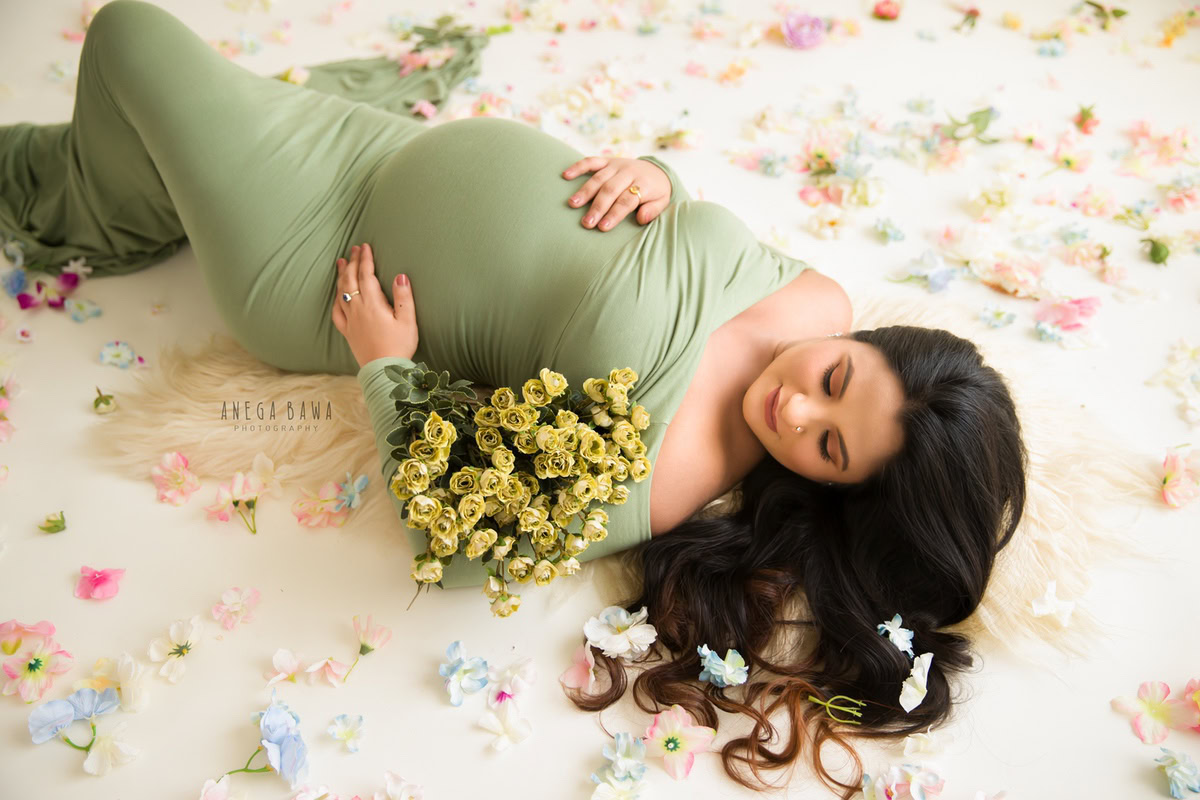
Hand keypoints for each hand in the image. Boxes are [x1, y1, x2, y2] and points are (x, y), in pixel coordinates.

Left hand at [332, 242, 418, 367]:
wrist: (383, 370)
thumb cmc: (399, 346)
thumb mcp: (408, 321)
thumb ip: (404, 297)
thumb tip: (400, 276)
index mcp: (373, 304)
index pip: (366, 275)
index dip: (365, 259)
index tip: (365, 246)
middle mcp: (358, 309)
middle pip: (351, 280)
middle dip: (352, 262)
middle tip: (354, 249)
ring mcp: (350, 320)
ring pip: (341, 292)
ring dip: (341, 275)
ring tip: (341, 263)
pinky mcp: (347, 331)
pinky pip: (337, 311)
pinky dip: (336, 298)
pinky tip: (337, 294)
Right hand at [562, 156, 670, 230]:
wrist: (657, 170)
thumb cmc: (656, 192)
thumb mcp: (663, 201)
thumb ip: (653, 210)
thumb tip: (641, 218)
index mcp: (643, 183)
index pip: (627, 200)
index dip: (615, 214)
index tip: (603, 227)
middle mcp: (628, 172)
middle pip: (610, 190)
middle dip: (598, 207)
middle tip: (586, 222)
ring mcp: (616, 165)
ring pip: (599, 178)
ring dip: (585, 191)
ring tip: (573, 204)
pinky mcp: (608, 160)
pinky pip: (591, 161)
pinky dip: (578, 167)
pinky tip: (565, 175)